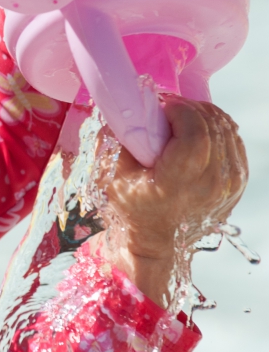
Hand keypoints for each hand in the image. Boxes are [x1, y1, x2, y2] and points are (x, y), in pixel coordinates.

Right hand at [98, 98, 247, 307]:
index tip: (162, 107)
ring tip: (181, 121)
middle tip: (168, 110)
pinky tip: (197, 133)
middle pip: (213, 125)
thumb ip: (118, 138)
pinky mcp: (238, 182)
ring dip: (203, 116)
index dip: (180, 110)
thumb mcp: (113, 177)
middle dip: (189, 108)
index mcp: (181, 182)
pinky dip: (216, 129)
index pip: (196, 130)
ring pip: (226, 128)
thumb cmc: (133, 210)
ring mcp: (230, 184)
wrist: (157, 244)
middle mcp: (212, 183)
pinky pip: (234, 140)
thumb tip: (126, 109)